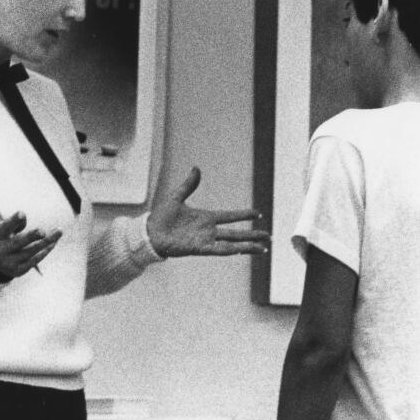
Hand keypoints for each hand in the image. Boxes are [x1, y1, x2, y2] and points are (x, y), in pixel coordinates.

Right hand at [0, 212, 61, 277]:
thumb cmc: (2, 239)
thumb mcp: (3, 229)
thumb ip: (15, 223)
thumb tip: (38, 231)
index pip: (4, 227)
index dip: (13, 221)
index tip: (22, 214)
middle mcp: (1, 251)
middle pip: (18, 243)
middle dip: (31, 237)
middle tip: (43, 231)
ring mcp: (10, 263)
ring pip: (31, 251)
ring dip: (46, 241)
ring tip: (59, 231)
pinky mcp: (19, 270)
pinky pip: (35, 260)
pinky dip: (45, 250)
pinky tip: (54, 242)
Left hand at [146, 167, 268, 256]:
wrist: (150, 232)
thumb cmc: (162, 217)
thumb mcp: (177, 197)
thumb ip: (188, 185)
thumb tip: (196, 168)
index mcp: (206, 218)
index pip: (230, 216)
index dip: (244, 215)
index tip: (259, 213)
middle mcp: (209, 230)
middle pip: (236, 232)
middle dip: (253, 234)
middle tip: (269, 237)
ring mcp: (205, 240)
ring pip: (231, 243)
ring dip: (247, 246)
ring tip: (263, 248)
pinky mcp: (198, 248)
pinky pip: (217, 250)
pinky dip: (229, 250)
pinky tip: (241, 250)